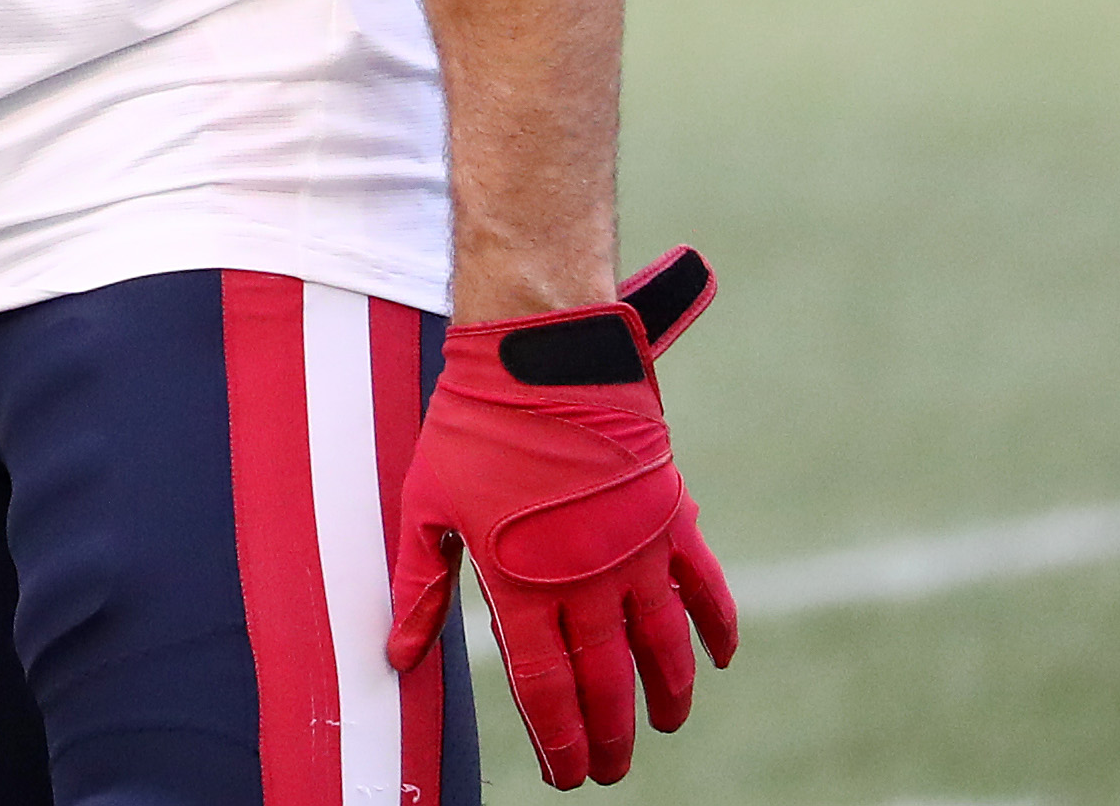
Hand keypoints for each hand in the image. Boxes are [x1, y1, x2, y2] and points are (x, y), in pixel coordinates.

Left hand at [389, 248, 739, 787]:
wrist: (539, 355)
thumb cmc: (473, 426)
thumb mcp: (427, 504)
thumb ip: (419, 586)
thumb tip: (400, 656)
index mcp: (523, 584)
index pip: (545, 688)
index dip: (558, 739)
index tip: (566, 774)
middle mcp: (588, 580)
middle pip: (607, 682)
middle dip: (609, 736)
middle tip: (610, 771)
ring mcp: (637, 551)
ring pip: (662, 648)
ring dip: (666, 695)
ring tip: (662, 726)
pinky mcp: (671, 516)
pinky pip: (706, 587)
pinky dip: (717, 628)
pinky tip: (719, 660)